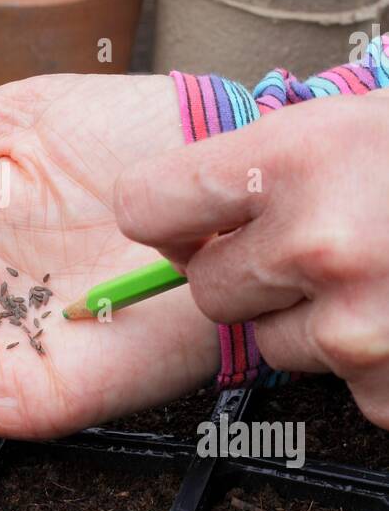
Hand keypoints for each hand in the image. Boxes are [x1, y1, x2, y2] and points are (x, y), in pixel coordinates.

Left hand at [114, 91, 388, 428]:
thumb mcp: (355, 123)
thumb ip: (263, 165)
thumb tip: (174, 217)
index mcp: (295, 159)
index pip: (146, 206)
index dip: (168, 217)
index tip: (192, 218)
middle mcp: (318, 245)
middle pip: (208, 291)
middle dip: (249, 275)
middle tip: (316, 245)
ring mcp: (358, 328)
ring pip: (274, 346)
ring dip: (314, 321)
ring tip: (387, 274)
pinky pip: (346, 387)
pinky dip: (374, 365)